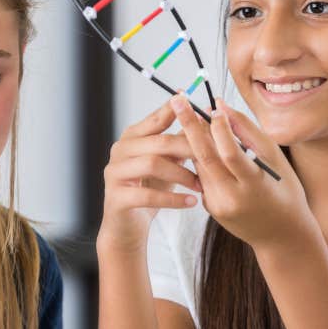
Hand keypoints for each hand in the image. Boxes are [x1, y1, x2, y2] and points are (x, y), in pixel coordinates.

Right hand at [99, 99, 201, 252]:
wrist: (126, 226)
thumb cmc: (148, 190)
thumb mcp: (165, 163)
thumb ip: (177, 144)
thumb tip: (202, 121)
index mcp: (131, 138)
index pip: (155, 120)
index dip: (174, 110)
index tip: (194, 102)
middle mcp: (119, 151)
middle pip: (158, 142)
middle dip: (188, 149)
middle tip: (212, 157)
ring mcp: (114, 173)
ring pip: (152, 164)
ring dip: (182, 174)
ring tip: (201, 185)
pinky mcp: (116, 197)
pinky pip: (148, 195)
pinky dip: (173, 199)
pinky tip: (191, 202)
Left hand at [169, 95, 311, 250]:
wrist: (281, 235)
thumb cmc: (285, 191)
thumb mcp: (275, 160)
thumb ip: (248, 132)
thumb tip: (221, 107)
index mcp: (254, 186)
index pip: (230, 153)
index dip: (220, 129)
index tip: (212, 106)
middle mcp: (232, 198)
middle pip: (205, 158)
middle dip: (189, 126)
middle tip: (177, 100)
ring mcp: (218, 206)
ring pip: (200, 165)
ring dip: (193, 139)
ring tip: (188, 114)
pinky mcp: (210, 208)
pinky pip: (202, 176)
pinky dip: (201, 158)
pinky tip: (202, 143)